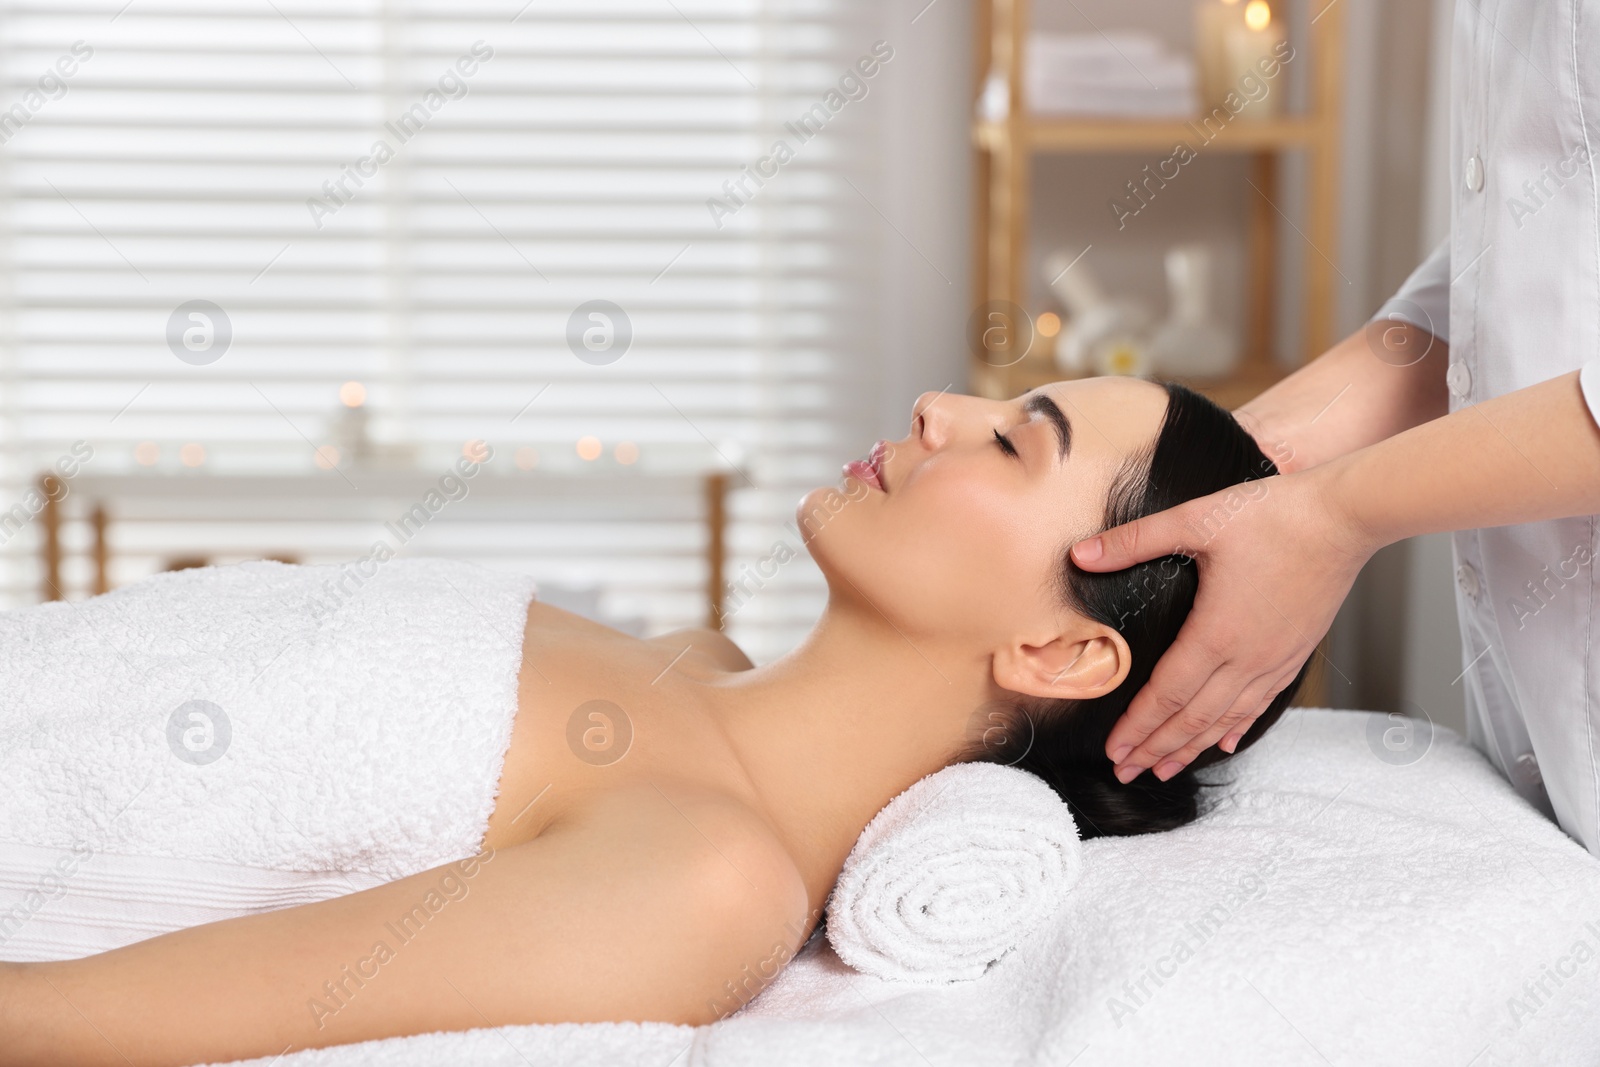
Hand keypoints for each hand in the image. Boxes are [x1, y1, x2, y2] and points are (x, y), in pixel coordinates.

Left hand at [1069, 466, 1373, 781]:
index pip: (1166, 694)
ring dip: (1192, 746)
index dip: (1138, 726)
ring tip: (1165, 770)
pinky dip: (1235, 725)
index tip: (1115, 750)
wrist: (1344, 517)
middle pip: (1192, 717)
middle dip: (1156, 748)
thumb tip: (1081, 553)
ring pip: (1226, 718)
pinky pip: (1260, 702)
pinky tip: (1223, 741)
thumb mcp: (1195, 520)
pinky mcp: (1295, 652)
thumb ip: (1134, 540)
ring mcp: (1274, 659)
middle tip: (1126, 772)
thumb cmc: (1275, 516)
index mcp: (1216, 632)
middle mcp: (1247, 657)